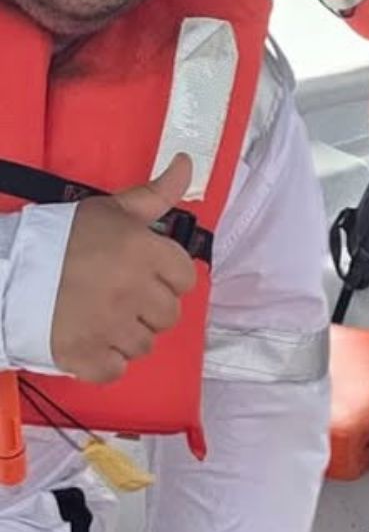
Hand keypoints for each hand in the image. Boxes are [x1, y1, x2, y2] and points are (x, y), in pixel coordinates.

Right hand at [51, 155, 195, 382]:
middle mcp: (134, 292)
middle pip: (169, 314)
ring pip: (145, 344)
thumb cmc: (64, 235)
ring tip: (104, 316)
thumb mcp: (112, 207)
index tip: (147, 272)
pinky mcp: (85, 357)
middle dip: (151, 306)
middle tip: (122, 294)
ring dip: (129, 333)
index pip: (185, 278)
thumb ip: (157, 192)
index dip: (168, 276)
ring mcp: (110, 328)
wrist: (6, 270)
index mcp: (144, 253)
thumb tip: (188, 162)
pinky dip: (107, 361)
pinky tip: (93, 341)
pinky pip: (116, 370)